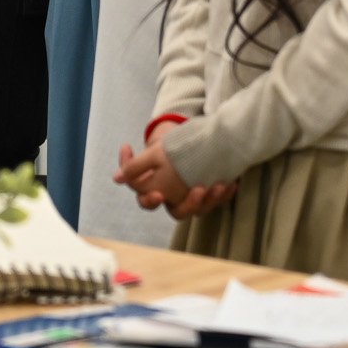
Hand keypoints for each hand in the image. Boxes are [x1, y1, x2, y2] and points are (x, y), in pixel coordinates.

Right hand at [116, 134, 237, 219]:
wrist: (190, 136)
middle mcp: (173, 198)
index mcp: (155, 190)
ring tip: (218, 185)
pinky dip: (224, 195)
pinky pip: (217, 201)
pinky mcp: (209, 195)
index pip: (147, 201)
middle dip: (189, 204)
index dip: (152, 201)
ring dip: (209, 200)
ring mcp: (192, 198)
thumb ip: (134, 165)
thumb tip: (116, 178)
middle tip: (198, 190)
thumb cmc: (169, 145)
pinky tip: (232, 184)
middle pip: (177, 212)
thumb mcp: (153, 151)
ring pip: (199, 209)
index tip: (159, 193)